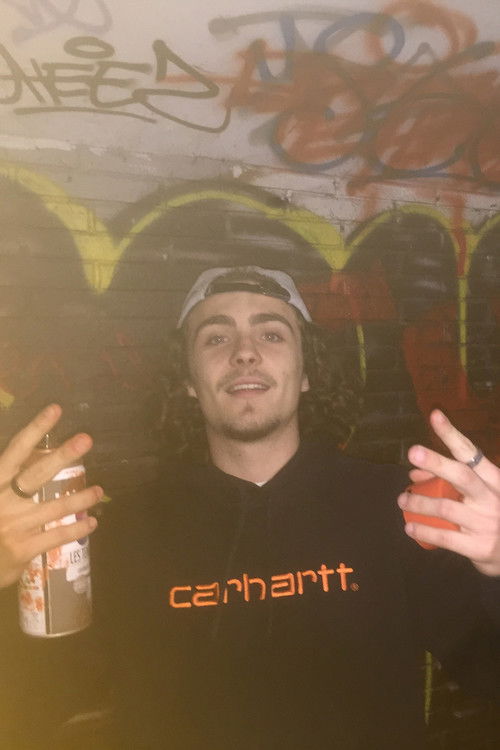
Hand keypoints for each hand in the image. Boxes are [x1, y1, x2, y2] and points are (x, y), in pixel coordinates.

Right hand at [0, 404, 101, 588]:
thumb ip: (5, 474)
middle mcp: (3, 501)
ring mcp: (15, 526)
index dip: (35, 429)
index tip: (55, 410)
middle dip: (63, 455)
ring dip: (80, 498)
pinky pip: (56, 536)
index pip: (15, 450)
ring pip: (55, 507)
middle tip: (86, 439)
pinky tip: (92, 522)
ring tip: (99, 491)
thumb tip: (22, 454)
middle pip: (37, 474)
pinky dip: (76, 529)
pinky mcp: (23, 549)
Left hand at [398, 409, 499, 576]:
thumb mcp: (478, 494)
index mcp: (494, 481)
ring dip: (419, 502)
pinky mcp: (480, 547)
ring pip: (446, 506)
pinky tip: (409, 527)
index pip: (471, 453)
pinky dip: (424, 530)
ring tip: (402, 499)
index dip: (452, 434)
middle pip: (462, 475)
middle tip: (413, 452)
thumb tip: (415, 471)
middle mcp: (492, 498)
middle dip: (436, 461)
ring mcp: (487, 523)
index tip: (435, 415)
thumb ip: (448, 481)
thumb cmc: (491, 517)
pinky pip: (446, 536)